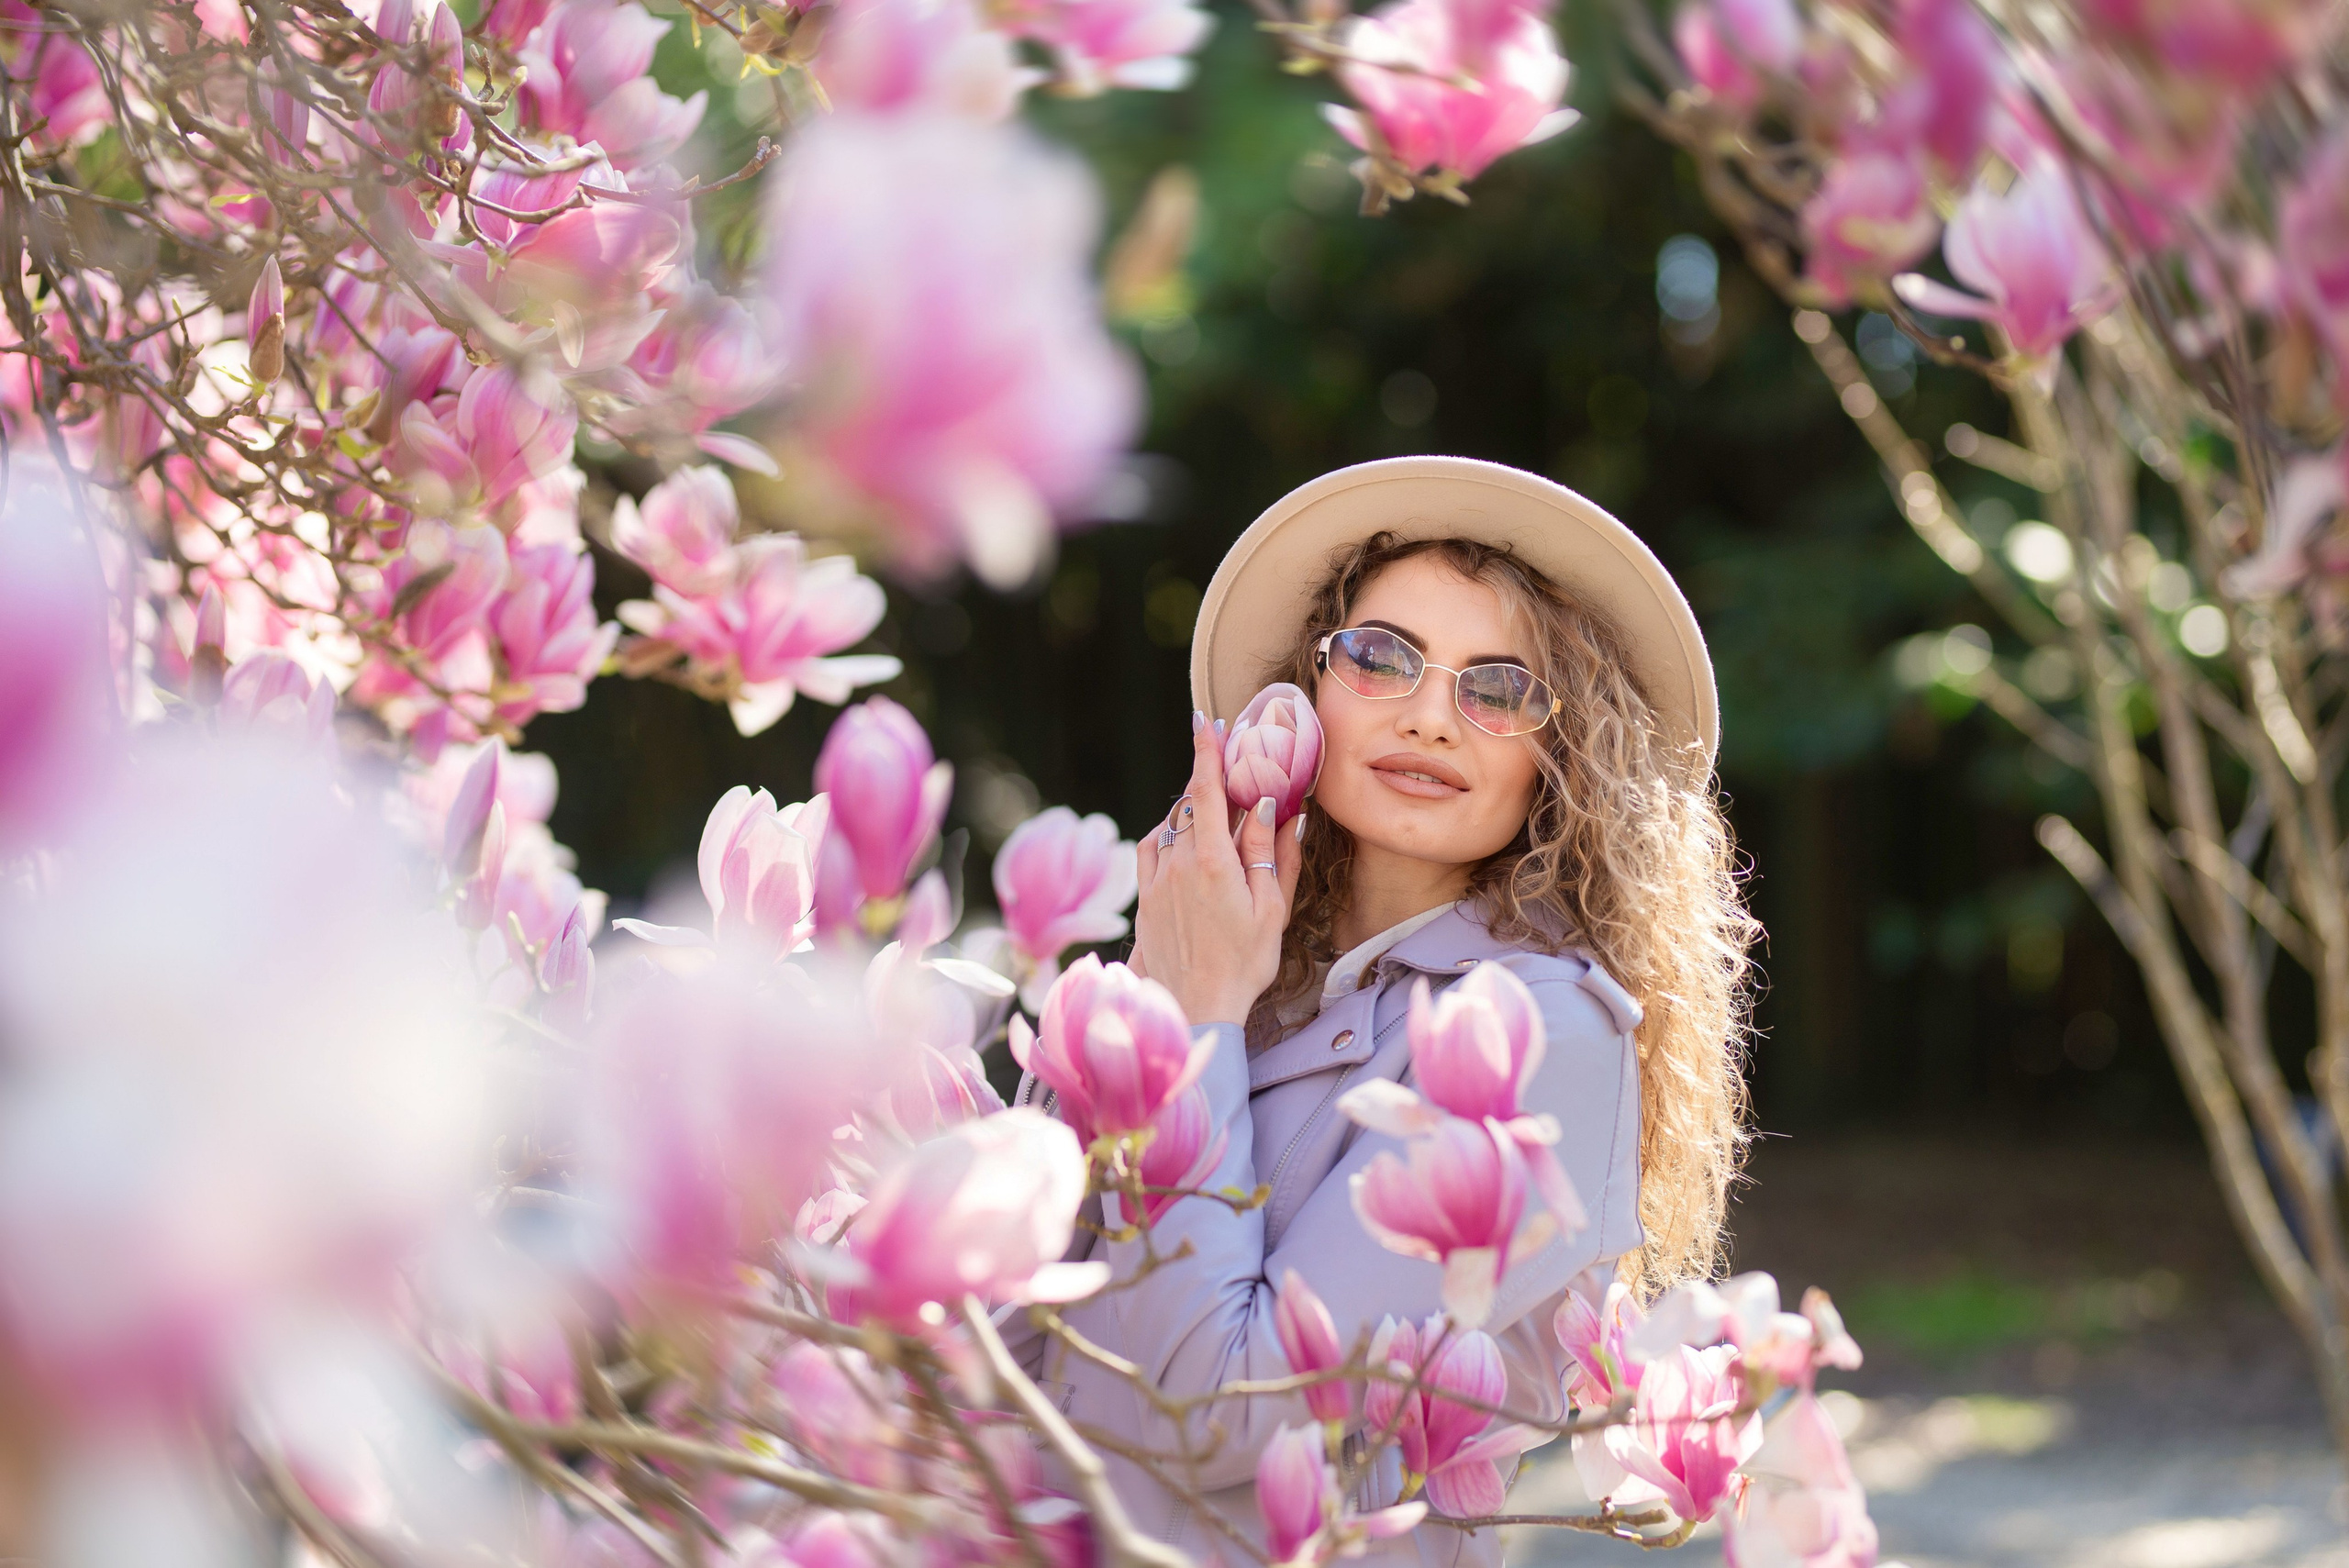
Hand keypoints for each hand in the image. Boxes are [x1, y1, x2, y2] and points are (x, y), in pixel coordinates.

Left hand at [1133, 713, 1304, 1024]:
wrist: (1197, 1006)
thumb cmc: (1244, 961)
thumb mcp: (1271, 908)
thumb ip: (1271, 852)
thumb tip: (1275, 806)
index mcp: (1214, 862)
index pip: (1204, 791)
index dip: (1206, 752)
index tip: (1206, 722)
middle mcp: (1179, 864)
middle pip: (1189, 806)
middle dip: (1207, 784)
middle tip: (1230, 773)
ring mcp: (1156, 881)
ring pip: (1169, 827)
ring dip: (1188, 813)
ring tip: (1213, 816)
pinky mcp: (1144, 899)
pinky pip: (1150, 851)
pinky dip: (1166, 836)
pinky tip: (1182, 844)